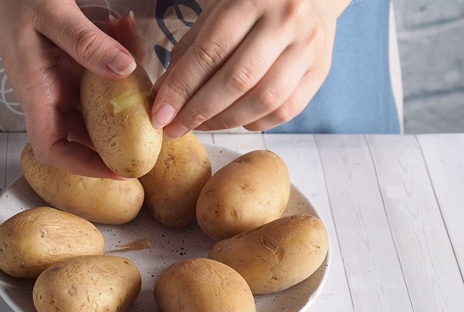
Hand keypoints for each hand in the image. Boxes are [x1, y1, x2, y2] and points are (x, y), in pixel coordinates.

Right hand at [0, 0, 140, 177]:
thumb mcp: (52, 15)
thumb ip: (87, 43)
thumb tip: (125, 70)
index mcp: (36, 91)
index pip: (52, 148)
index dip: (83, 167)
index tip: (118, 171)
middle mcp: (48, 93)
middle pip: (83, 133)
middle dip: (118, 132)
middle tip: (151, 122)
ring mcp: (59, 81)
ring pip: (97, 102)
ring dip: (124, 87)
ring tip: (139, 53)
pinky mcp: (69, 66)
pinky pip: (98, 74)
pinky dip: (118, 57)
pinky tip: (125, 30)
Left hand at [151, 0, 350, 136]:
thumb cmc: (254, 3)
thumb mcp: (217, 12)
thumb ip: (191, 51)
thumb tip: (165, 95)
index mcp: (251, 0)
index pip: (209, 53)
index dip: (181, 89)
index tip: (160, 114)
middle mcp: (285, 21)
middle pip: (237, 80)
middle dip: (199, 112)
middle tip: (175, 128)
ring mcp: (308, 47)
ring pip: (263, 100)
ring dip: (225, 122)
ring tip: (201, 126)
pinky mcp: (321, 70)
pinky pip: (285, 110)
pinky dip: (255, 122)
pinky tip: (235, 120)